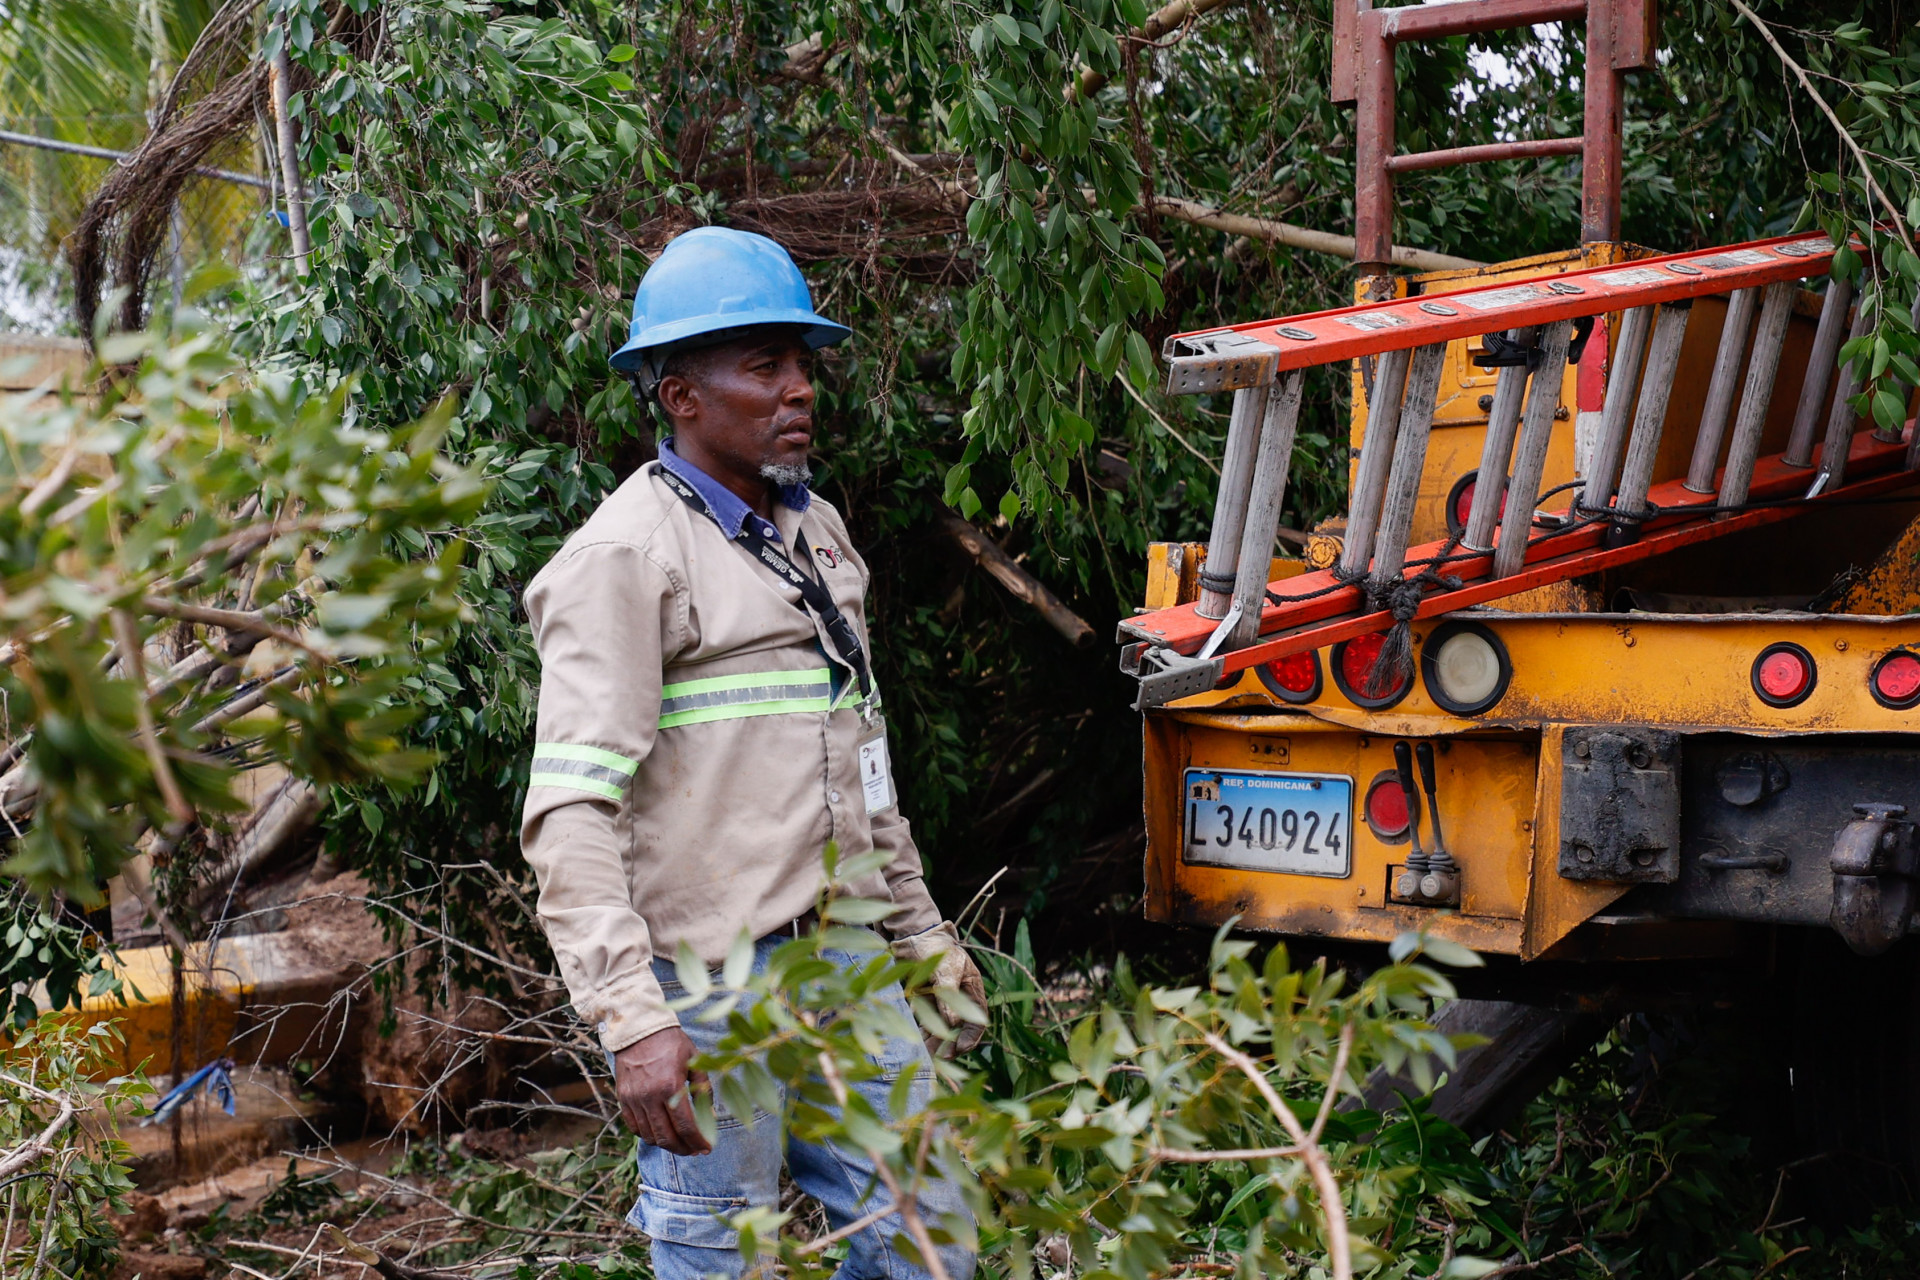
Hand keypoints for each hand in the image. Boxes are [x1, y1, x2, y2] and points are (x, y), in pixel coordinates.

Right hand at [613, 1025, 711, 1155]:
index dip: (698, 1141)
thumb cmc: (672, 1042)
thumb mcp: (694, 1060)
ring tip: (680, 1144)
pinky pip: (634, 1127)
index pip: (686, 1126)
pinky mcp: (623, 1099)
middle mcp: (650, 1096)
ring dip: (666, 1145)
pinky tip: (660, 1133)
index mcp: (671, 1086)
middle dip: (683, 1149)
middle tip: (695, 1150)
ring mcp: (634, 1099)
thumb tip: (711, 1115)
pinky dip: (648, 1135)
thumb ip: (703, 1088)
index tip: (707, 1148)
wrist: (640, 1029)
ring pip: (650, 1136)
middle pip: (667, 1138)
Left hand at [891, 921, 988, 1057]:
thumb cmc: (934, 947)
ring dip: (934, 1045)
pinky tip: (915, 1046)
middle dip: (950, 1046)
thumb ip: (948, 993)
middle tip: (940, 1059)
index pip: (977, 1020)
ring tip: (925, 1058)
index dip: (970, 1037)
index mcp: (971, 990)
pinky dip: (921, 1036)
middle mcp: (958, 1001)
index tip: (960, 1049)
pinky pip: (925, 1026)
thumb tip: (952, 1023)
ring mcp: (940, 1004)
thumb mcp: (944, 967)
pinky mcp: (923, 1005)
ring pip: (940, 1031)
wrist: (911, 937)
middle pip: (958, 1031)